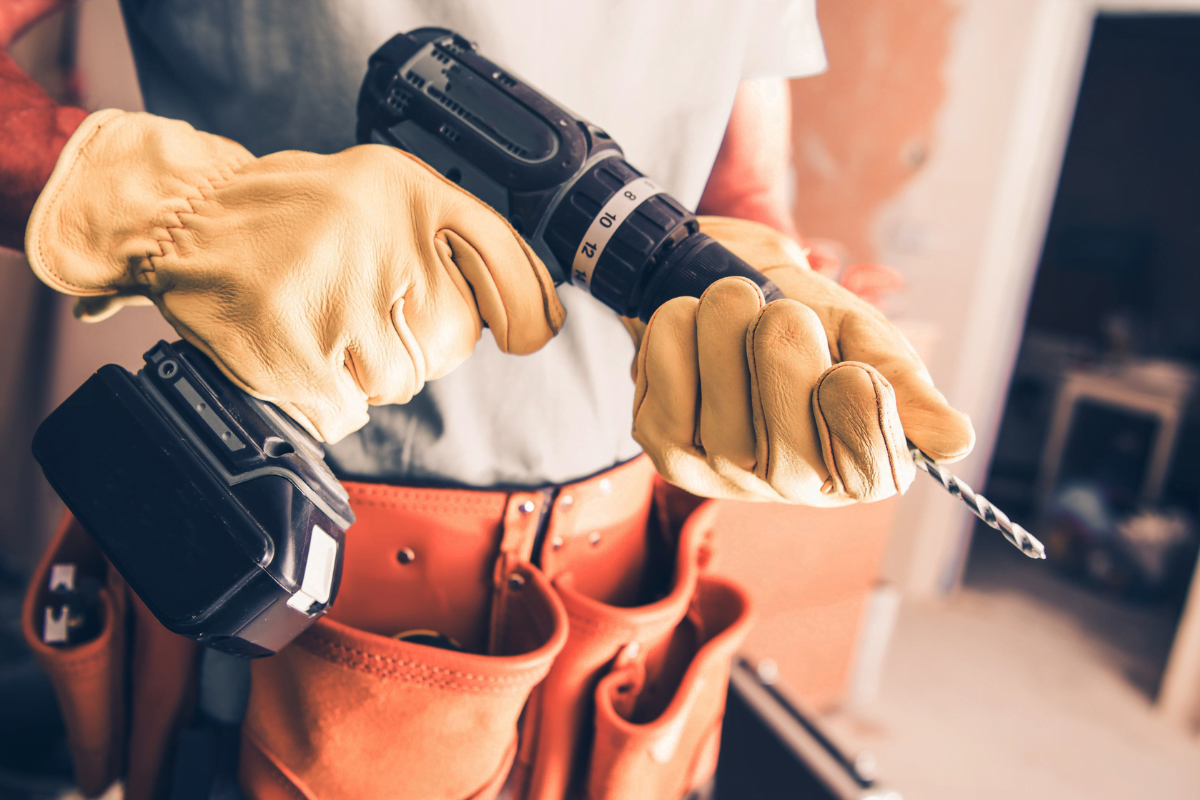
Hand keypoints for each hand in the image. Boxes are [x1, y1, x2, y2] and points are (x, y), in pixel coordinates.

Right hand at [26, 110, 564, 442]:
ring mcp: (335, 293)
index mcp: (407, 191)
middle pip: (450, 339)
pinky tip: (302, 367)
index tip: (530, 333)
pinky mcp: (291, 346)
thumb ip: (440, 236)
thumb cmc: (286, 218)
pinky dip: (327, 405)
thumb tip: (520, 307)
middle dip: (416, 350)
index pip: (503, 256)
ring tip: (324, 338)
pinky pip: (345, 412)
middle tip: (367, 326)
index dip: (527, 305)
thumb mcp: (376, 194)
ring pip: (397, 382)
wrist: (182, 220)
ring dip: (365, 378)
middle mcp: (380, 235)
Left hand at [630, 217, 973, 504]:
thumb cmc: (799, 314)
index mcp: (855, 461)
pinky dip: (676, 339)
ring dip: (726, 337)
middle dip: (785, 363)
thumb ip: (902, 382)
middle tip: (784, 311)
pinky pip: (666, 398)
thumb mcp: (859, 335)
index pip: (873, 477)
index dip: (862, 422)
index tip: (850, 368)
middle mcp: (789, 484)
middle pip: (790, 457)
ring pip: (724, 428)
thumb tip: (955, 439)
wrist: (717, 273)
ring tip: (733, 297)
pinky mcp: (663, 449)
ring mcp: (721, 475)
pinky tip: (688, 319)